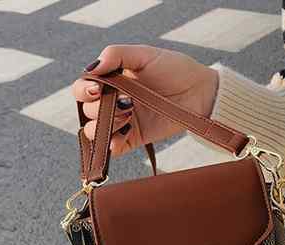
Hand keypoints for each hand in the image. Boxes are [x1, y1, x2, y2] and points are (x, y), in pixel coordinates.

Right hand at [72, 44, 218, 155]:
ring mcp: (124, 122)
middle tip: (124, 102)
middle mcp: (114, 102)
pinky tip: (120, 138)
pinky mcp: (135, 138)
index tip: (97, 89)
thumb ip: (116, 55)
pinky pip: (114, 148)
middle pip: (88, 111)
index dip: (84, 90)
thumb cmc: (175, 69)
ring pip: (96, 132)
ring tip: (128, 116)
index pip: (84, 88)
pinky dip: (111, 146)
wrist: (200, 92)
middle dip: (98, 109)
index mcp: (112, 80)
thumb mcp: (145, 54)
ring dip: (105, 126)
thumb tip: (91, 68)